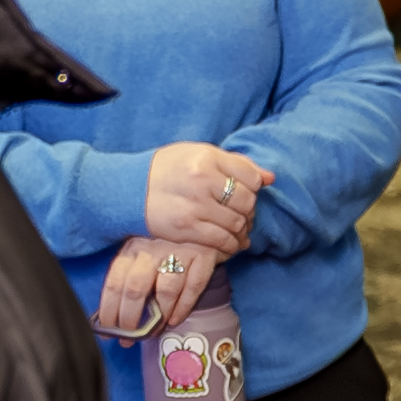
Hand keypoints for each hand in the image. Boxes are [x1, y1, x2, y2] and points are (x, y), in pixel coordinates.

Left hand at [93, 235, 216, 339]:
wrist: (206, 222)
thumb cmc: (168, 246)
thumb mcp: (143, 255)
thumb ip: (130, 279)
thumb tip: (113, 319)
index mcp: (133, 247)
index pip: (114, 282)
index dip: (109, 310)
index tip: (110, 331)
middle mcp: (153, 247)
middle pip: (135, 289)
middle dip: (130, 318)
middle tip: (130, 338)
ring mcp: (179, 250)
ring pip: (165, 290)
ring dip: (159, 316)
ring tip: (155, 330)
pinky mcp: (204, 255)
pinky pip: (192, 287)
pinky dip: (183, 308)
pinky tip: (175, 319)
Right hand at [144, 141, 270, 252]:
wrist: (130, 189)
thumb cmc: (168, 169)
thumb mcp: (199, 155)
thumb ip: (236, 163)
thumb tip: (270, 178)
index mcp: (207, 157)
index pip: (251, 176)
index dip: (255, 188)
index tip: (248, 193)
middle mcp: (202, 180)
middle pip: (247, 201)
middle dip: (250, 211)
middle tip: (244, 215)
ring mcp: (195, 206)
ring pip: (237, 223)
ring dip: (242, 230)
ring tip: (238, 230)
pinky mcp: (187, 228)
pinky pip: (222, 241)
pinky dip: (231, 245)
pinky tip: (231, 244)